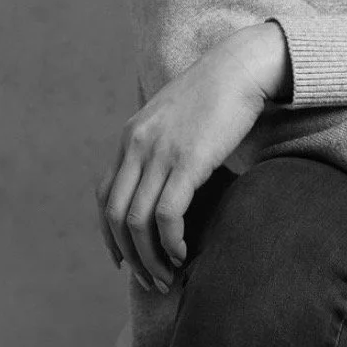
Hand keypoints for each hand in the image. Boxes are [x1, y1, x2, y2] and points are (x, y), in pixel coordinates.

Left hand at [96, 23, 288, 290]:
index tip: (124, 260)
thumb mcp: (175, 117)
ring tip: (168, 277)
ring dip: (150, 258)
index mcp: (131, 136)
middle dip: (130, 256)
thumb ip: (162, 144)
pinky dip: (171, 242)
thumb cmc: (217, 93)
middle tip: (150, 280)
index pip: (105, 196)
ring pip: (138, 221)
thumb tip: (166, 177)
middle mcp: (137, 145)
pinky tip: (183, 254)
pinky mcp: (187, 160)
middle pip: (116, 215)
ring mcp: (160, 153)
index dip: (110, 234)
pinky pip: (167, 215)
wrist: (241, 66)